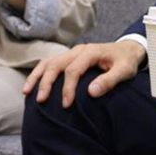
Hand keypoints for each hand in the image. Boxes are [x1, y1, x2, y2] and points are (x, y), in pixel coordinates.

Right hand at [23, 40, 146, 107]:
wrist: (128, 50)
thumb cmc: (126, 61)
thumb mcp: (124, 71)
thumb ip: (110, 80)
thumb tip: (91, 92)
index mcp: (90, 52)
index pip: (73, 69)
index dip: (67, 87)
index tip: (65, 104)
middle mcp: (79, 50)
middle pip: (56, 63)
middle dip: (46, 82)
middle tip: (40, 100)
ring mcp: (72, 52)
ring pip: (49, 61)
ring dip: (37, 76)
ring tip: (26, 91)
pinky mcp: (70, 57)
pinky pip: (51, 62)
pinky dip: (40, 72)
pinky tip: (32, 85)